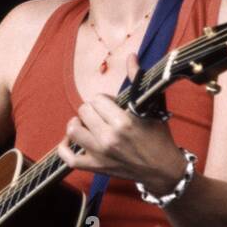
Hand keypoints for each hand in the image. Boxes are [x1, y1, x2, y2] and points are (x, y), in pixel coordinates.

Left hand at [56, 52, 186, 189]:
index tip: (113, 105)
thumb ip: (138, 80)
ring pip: (73, 130)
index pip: (97, 99)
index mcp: (123, 122)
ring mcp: (100, 154)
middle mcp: (109, 138)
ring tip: (89, 123)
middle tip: (103, 115)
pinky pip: (68, 158)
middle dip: (92, 109)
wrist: (162, 170)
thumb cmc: (159, 138)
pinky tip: (70, 140)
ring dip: (78, 124)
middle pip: (83, 111)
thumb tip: (131, 57)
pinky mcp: (95, 167)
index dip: (104, 99)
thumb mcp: (152, 107)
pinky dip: (64, 148)